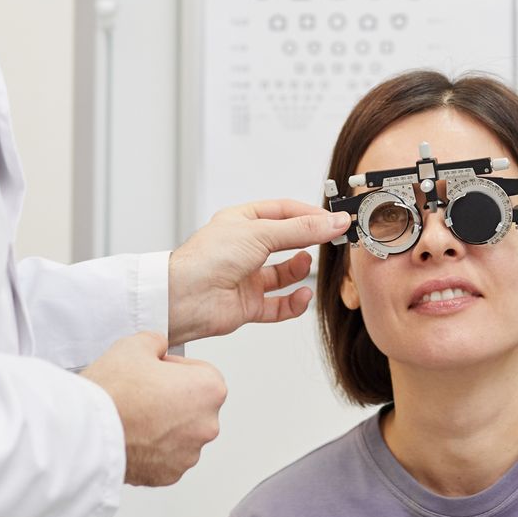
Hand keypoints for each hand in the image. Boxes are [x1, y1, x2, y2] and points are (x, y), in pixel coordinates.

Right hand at [82, 332, 227, 486]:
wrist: (87, 433)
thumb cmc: (113, 391)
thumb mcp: (135, 345)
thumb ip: (156, 342)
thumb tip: (158, 347)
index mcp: (209, 389)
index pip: (200, 372)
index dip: (174, 369)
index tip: (154, 372)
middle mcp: (207, 425)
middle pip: (193, 406)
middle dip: (171, 399)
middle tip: (140, 394)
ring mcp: (189, 454)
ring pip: (180, 433)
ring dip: (163, 426)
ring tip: (133, 416)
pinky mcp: (169, 475)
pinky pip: (165, 457)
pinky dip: (152, 449)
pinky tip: (131, 436)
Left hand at [167, 200, 350, 345]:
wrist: (184, 299)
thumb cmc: (207, 259)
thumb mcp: (261, 233)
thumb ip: (301, 230)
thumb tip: (333, 222)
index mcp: (241, 222)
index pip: (282, 212)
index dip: (308, 213)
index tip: (333, 218)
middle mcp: (243, 248)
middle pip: (285, 241)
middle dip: (308, 241)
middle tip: (333, 240)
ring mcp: (246, 277)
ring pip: (282, 274)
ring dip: (298, 271)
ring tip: (308, 264)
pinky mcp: (247, 305)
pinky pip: (278, 305)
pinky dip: (293, 303)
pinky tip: (302, 295)